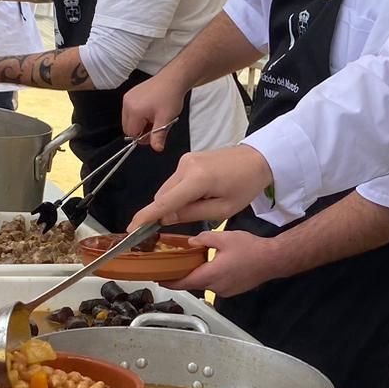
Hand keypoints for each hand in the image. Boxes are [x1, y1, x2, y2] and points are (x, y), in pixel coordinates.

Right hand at [121, 73, 188, 151]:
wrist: (173, 80)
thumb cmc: (170, 97)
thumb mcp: (166, 119)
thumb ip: (159, 136)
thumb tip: (157, 148)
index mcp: (134, 110)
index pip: (131, 133)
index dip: (143, 137)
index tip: (154, 134)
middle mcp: (127, 103)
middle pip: (128, 127)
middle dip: (141, 130)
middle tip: (155, 126)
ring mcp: (128, 98)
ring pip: (129, 120)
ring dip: (140, 123)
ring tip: (154, 117)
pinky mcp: (130, 94)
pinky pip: (131, 111)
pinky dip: (140, 115)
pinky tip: (151, 111)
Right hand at [129, 146, 274, 231]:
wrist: (258, 159)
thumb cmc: (245, 186)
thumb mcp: (222, 210)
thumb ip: (191, 214)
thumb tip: (165, 218)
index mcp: (196, 180)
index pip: (164, 202)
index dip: (145, 217)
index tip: (131, 229)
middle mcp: (185, 166)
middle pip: (163, 196)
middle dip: (166, 212)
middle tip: (183, 221)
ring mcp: (185, 160)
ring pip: (168, 189)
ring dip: (175, 202)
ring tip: (202, 204)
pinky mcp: (188, 158)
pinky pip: (175, 181)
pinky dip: (180, 192)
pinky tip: (199, 195)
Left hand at [168, 230, 276, 296]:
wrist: (273, 260)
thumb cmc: (250, 248)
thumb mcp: (224, 237)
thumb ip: (204, 239)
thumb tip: (191, 242)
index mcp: (211, 275)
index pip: (183, 283)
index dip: (169, 282)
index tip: (158, 279)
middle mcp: (216, 287)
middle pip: (193, 284)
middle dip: (182, 276)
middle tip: (173, 265)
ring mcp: (225, 291)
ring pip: (205, 284)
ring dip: (198, 275)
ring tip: (192, 262)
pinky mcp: (233, 290)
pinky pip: (215, 284)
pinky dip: (210, 276)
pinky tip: (212, 265)